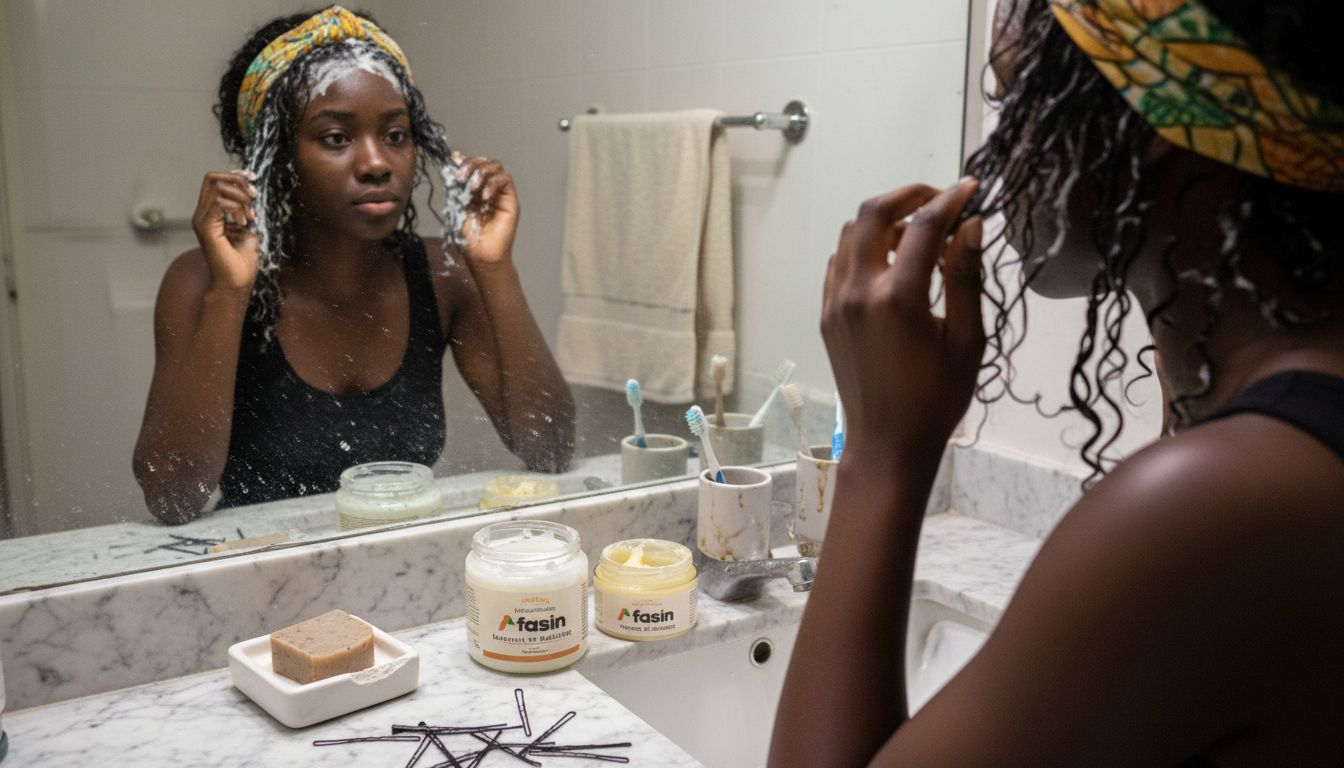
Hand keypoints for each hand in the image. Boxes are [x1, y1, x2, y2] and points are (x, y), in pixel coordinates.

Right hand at [191, 170, 259, 291]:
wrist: (235, 284)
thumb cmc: (242, 263)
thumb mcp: (249, 232)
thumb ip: (246, 214)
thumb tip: (252, 197)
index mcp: (210, 213)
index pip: (214, 180)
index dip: (234, 175)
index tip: (252, 180)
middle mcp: (202, 214)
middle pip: (213, 178)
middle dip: (238, 183)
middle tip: (254, 197)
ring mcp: (201, 220)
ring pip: (218, 188)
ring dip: (240, 197)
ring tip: (250, 217)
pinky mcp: (206, 229)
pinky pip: (220, 205)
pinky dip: (236, 209)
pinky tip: (244, 223)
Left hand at [454, 154, 518, 264]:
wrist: (481, 254)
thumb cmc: (469, 236)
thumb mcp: (457, 204)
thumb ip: (456, 183)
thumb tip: (455, 158)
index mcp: (474, 189)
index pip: (474, 165)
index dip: (465, 161)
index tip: (454, 164)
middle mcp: (488, 188)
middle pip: (485, 162)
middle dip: (472, 164)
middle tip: (462, 177)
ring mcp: (500, 194)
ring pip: (497, 167)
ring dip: (482, 173)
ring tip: (473, 188)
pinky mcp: (511, 200)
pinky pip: (506, 180)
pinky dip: (494, 183)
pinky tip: (485, 197)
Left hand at [821, 179, 983, 459]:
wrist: (886, 444)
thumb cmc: (936, 400)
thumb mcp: (966, 341)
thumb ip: (967, 277)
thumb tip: (972, 225)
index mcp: (898, 298)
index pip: (924, 225)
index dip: (951, 199)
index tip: (972, 188)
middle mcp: (858, 292)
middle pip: (872, 213)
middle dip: (908, 195)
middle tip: (941, 200)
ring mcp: (835, 302)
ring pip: (850, 234)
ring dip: (884, 221)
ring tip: (920, 235)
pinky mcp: (826, 315)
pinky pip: (839, 262)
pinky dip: (863, 247)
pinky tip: (892, 263)